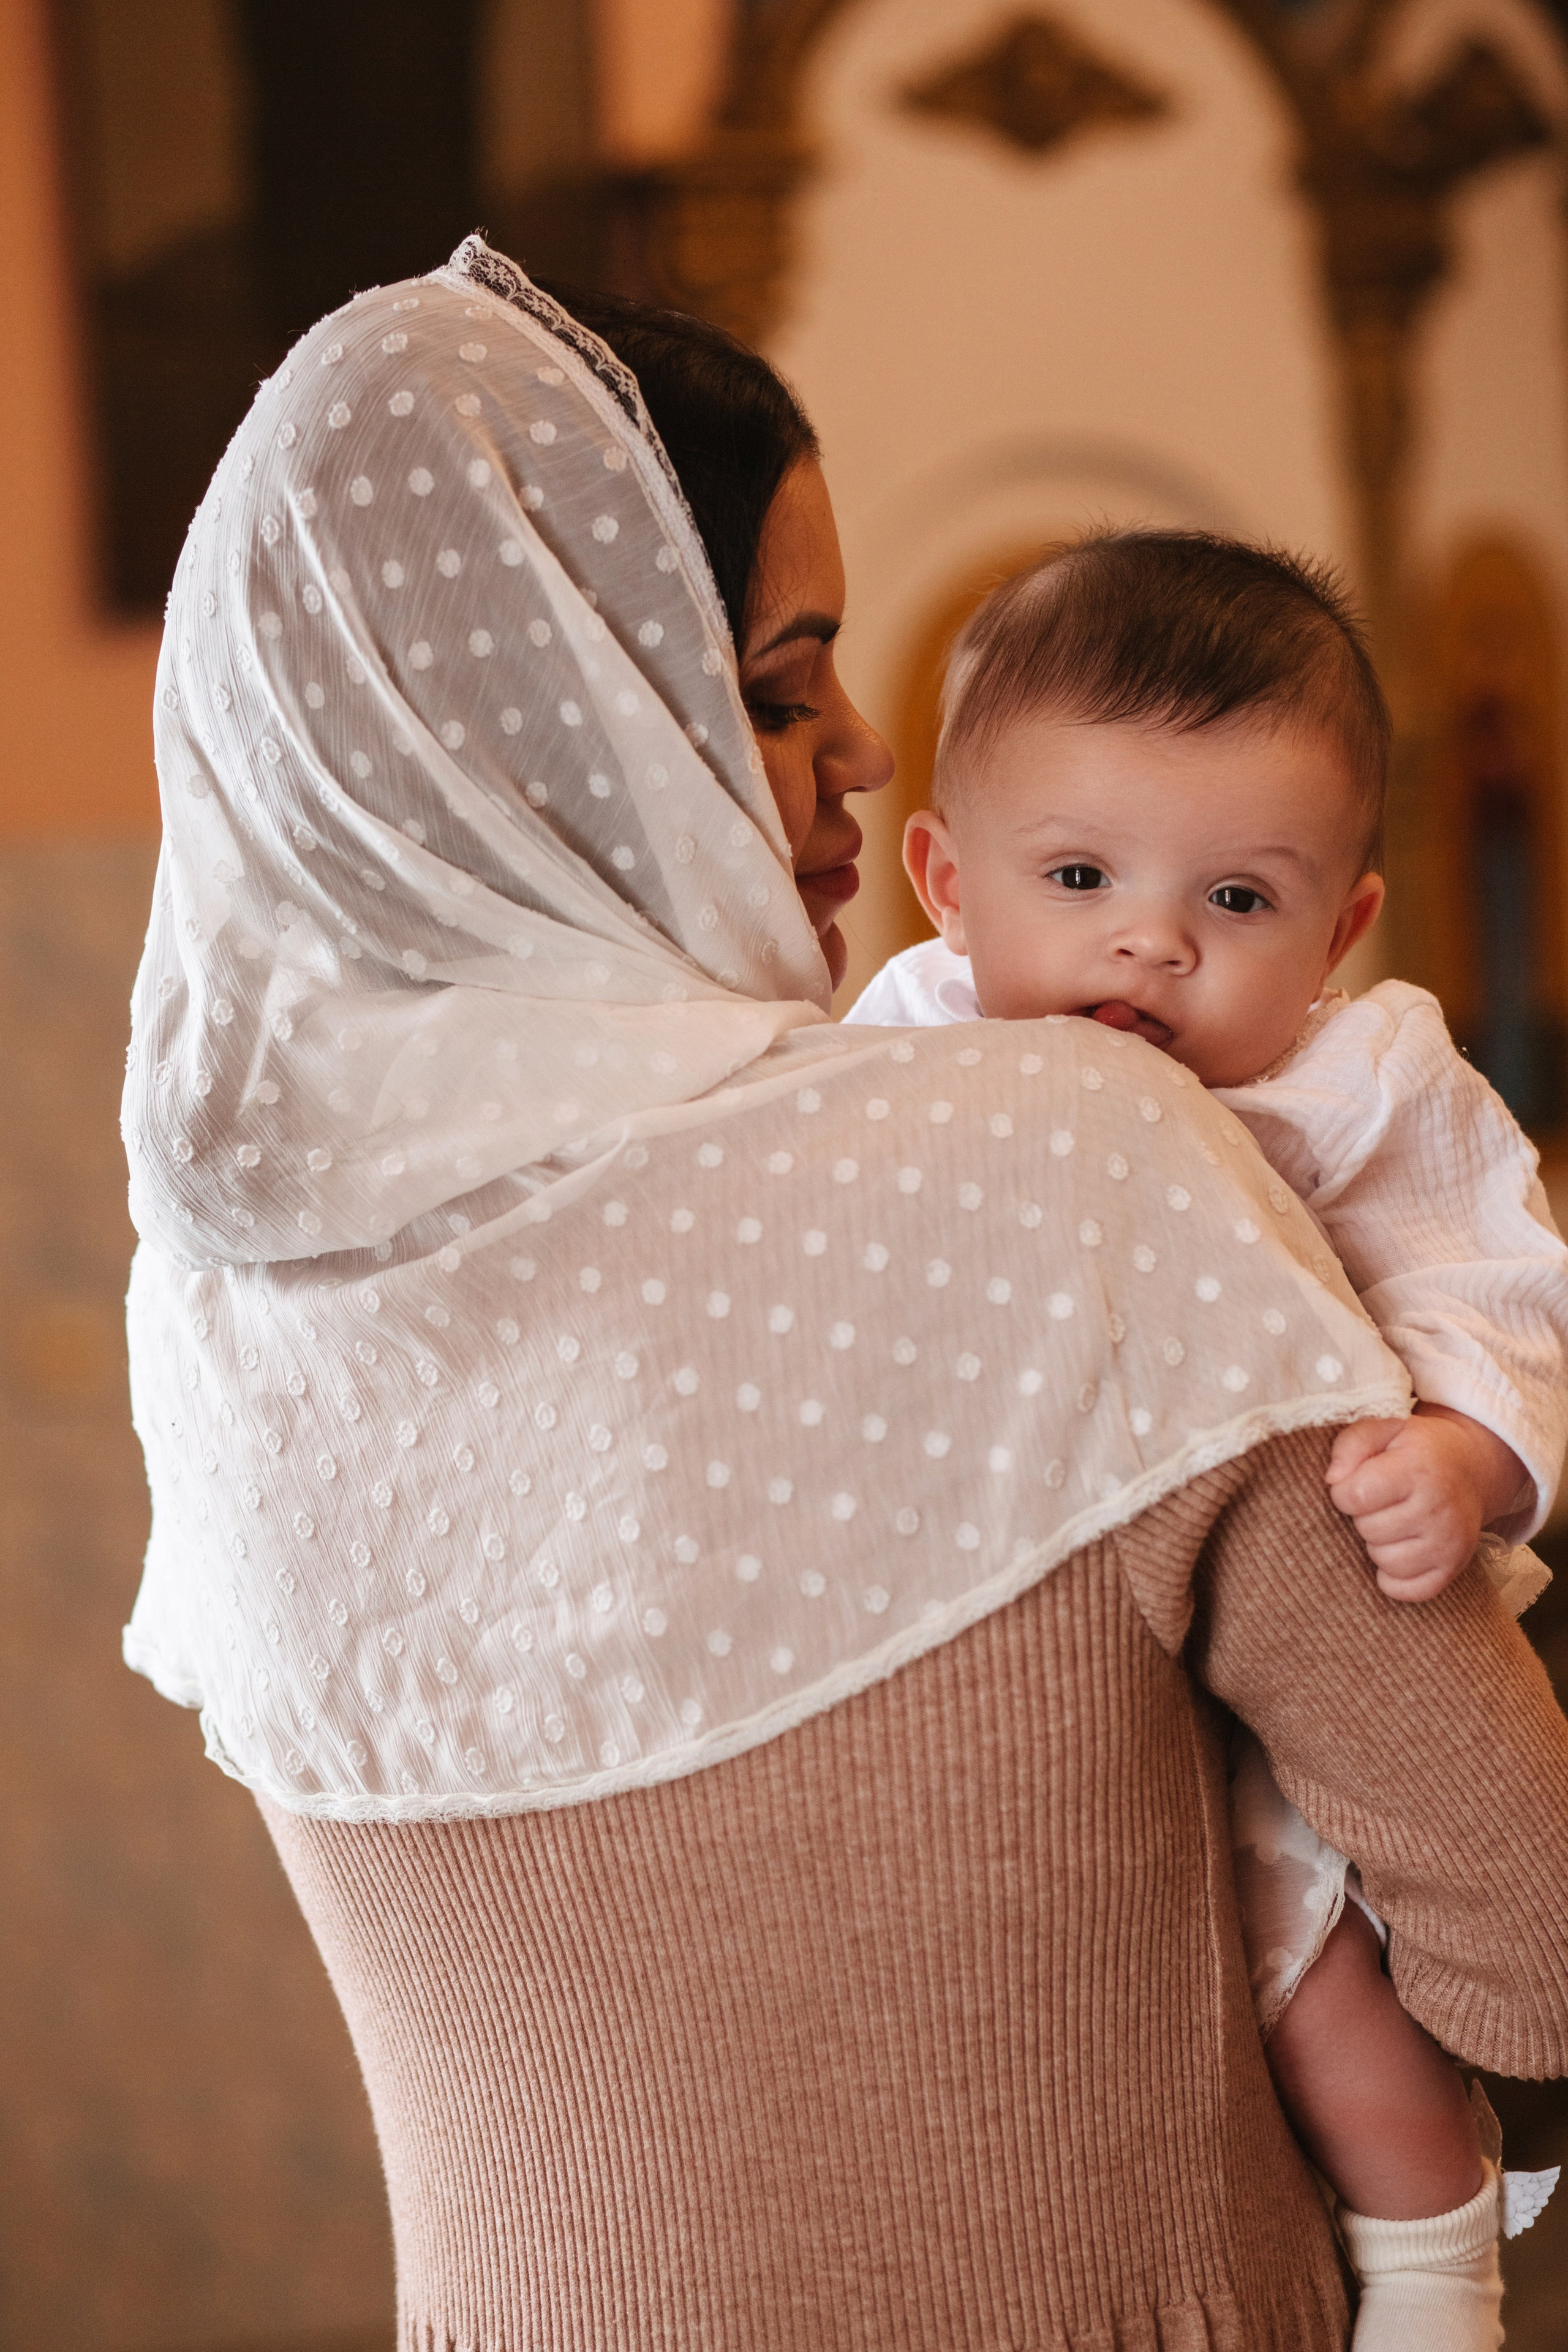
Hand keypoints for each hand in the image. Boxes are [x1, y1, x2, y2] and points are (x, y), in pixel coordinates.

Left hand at [1325, 1406, 1528, 1602]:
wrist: (1470, 1467)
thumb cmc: (1416, 1449)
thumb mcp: (1384, 1427)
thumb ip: (1351, 1444)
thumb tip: (1333, 1480)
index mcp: (1419, 1469)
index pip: (1356, 1495)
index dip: (1344, 1492)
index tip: (1356, 1483)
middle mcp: (1439, 1508)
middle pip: (1369, 1530)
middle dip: (1364, 1516)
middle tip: (1381, 1502)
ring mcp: (1450, 1543)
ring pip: (1385, 1562)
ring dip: (1378, 1545)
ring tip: (1392, 1522)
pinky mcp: (1453, 1568)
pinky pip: (1406, 1591)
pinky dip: (1394, 1577)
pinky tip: (1399, 1550)